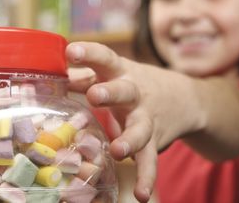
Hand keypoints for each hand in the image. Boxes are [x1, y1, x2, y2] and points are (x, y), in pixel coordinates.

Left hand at [66, 42, 199, 201]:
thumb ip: (85, 76)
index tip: (72, 50)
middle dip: (110, 92)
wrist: (183, 98)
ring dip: (130, 139)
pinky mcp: (155, 140)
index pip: (106, 58)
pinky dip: (147, 177)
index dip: (90, 53)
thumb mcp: (115, 75)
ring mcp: (146, 118)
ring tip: (119, 150)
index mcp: (121, 73)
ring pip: (140, 128)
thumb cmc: (135, 84)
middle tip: (95, 94)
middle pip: (124, 91)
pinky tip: (143, 195)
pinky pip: (150, 160)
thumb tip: (55, 76)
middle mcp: (135, 93)